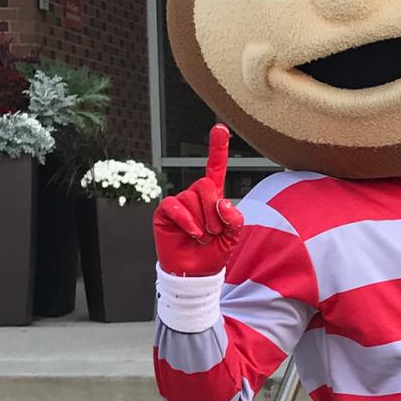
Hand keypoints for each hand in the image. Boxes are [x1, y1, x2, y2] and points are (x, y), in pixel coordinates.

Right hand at [152, 123, 244, 276]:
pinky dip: (187, 221)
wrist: (194, 273)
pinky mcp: (165, 212)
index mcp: (213, 198)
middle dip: (214, 211)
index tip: (219, 128)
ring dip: (203, 222)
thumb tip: (223, 203)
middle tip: (214, 232)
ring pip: (193, 197)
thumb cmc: (213, 253)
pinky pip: (176, 206)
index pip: (215, 169)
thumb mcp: (232, 237)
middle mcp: (195, 196)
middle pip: (206, 185)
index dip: (217, 149)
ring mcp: (179, 203)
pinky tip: (192, 234)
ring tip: (202, 237)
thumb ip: (235, 220)